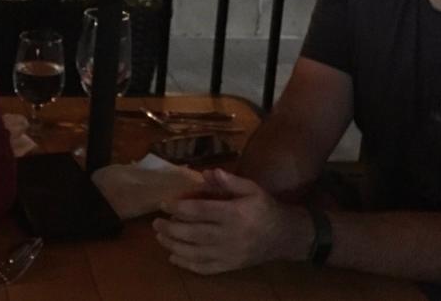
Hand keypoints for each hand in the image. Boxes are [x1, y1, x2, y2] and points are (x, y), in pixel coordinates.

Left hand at [153, 168, 308, 274]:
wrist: (284, 236)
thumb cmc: (264, 207)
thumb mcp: (252, 188)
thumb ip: (230, 181)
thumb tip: (207, 172)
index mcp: (234, 213)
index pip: (200, 211)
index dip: (179, 208)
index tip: (163, 203)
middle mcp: (230, 236)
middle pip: (194, 233)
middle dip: (171, 228)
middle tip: (155, 222)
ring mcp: (229, 254)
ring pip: (196, 253)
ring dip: (174, 246)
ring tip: (159, 237)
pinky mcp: (230, 266)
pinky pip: (205, 268)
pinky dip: (187, 265)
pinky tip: (174, 257)